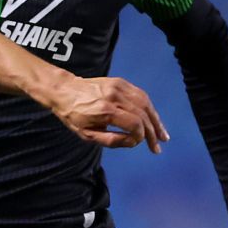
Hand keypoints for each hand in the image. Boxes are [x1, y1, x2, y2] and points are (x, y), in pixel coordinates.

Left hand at [44, 76, 168, 151]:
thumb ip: (111, 140)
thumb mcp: (87, 135)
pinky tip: (152, 118)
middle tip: (158, 146)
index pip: (134, 124)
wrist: (65, 91)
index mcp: (105, 111)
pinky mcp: (120, 82)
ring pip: (145, 104)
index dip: (141, 136)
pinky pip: (140, 95)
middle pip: (142, 115)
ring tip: (162, 134)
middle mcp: (114, 97)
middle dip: (153, 132)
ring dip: (156, 120)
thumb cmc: (74, 116)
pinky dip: (149, 108)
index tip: (140, 144)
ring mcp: (119, 87)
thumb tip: (134, 142)